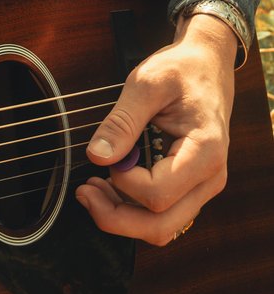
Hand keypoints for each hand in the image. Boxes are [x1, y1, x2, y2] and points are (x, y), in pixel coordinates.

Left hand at [76, 12, 236, 245]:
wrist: (207, 65)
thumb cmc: (181, 70)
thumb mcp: (146, 84)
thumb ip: (122, 121)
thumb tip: (96, 156)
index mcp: (205, 152)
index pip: (158, 194)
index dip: (123, 181)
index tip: (106, 156)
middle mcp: (210, 178)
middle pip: (161, 226)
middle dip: (116, 217)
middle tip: (83, 192)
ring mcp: (203, 186)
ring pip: (163, 228)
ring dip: (123, 218)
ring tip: (91, 190)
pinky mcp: (191, 187)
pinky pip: (164, 215)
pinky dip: (133, 210)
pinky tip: (110, 186)